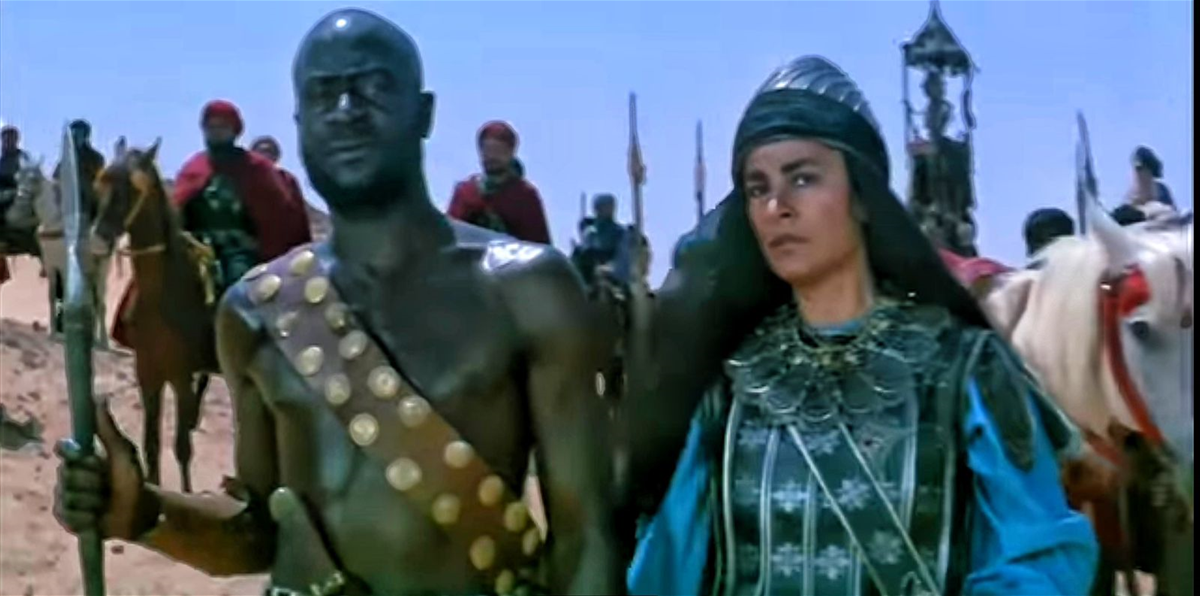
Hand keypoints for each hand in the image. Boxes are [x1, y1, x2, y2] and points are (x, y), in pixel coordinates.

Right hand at [54, 402, 157, 539]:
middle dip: (92, 481)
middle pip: (66, 473)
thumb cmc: (134, 480)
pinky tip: (98, 518)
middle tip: (107, 485)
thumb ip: (109, 429)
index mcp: (81, 457)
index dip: (71, 452)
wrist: (141, 512)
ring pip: (68, 496)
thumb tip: (101, 396)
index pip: (62, 448)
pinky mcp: (66, 519)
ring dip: (92, 501)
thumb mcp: (124, 453)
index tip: (84, 454)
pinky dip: (88, 518)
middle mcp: (68, 476)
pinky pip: (68, 516)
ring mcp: (65, 497)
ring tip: (105, 502)